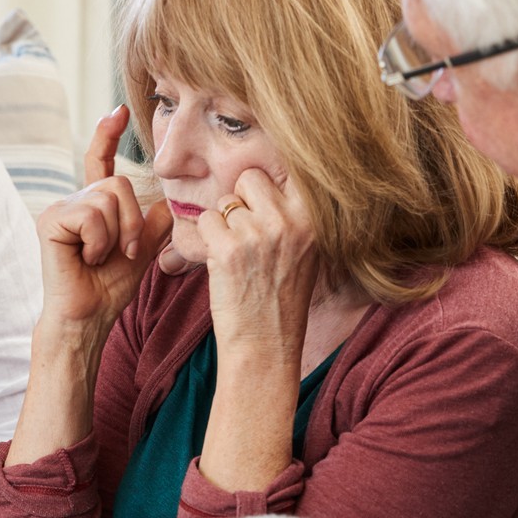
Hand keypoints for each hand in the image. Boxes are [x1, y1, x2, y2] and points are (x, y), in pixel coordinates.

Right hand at [34, 105, 174, 335]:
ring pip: (107, 198)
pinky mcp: (51, 220)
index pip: (100, 161)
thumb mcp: (143, 248)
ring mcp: (60, 208)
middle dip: (132, 221)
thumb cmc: (110, 287)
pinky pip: (93, 215)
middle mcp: (74, 200)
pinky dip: (100, 241)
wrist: (89, 316)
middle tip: (124, 252)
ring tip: (102, 258)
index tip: (118, 111)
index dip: (107, 134)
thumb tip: (169, 196)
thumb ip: (154, 220)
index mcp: (93, 205)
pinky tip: (88, 258)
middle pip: (117, 183)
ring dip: (118, 234)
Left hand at [198, 169, 320, 359]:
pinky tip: (223, 264)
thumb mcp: (305, 252)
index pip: (288, 171)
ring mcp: (257, 233)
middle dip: (242, 201)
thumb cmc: (281, 300)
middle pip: (250, 178)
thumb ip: (291, 215)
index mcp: (312, 220)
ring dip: (223, 225)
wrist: (265, 346)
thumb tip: (262, 178)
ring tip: (238, 257)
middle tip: (247, 235)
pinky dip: (207, 240)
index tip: (265, 204)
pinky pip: (205, 221)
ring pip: (224, 201)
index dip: (269, 188)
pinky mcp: (227, 248)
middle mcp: (288, 222)